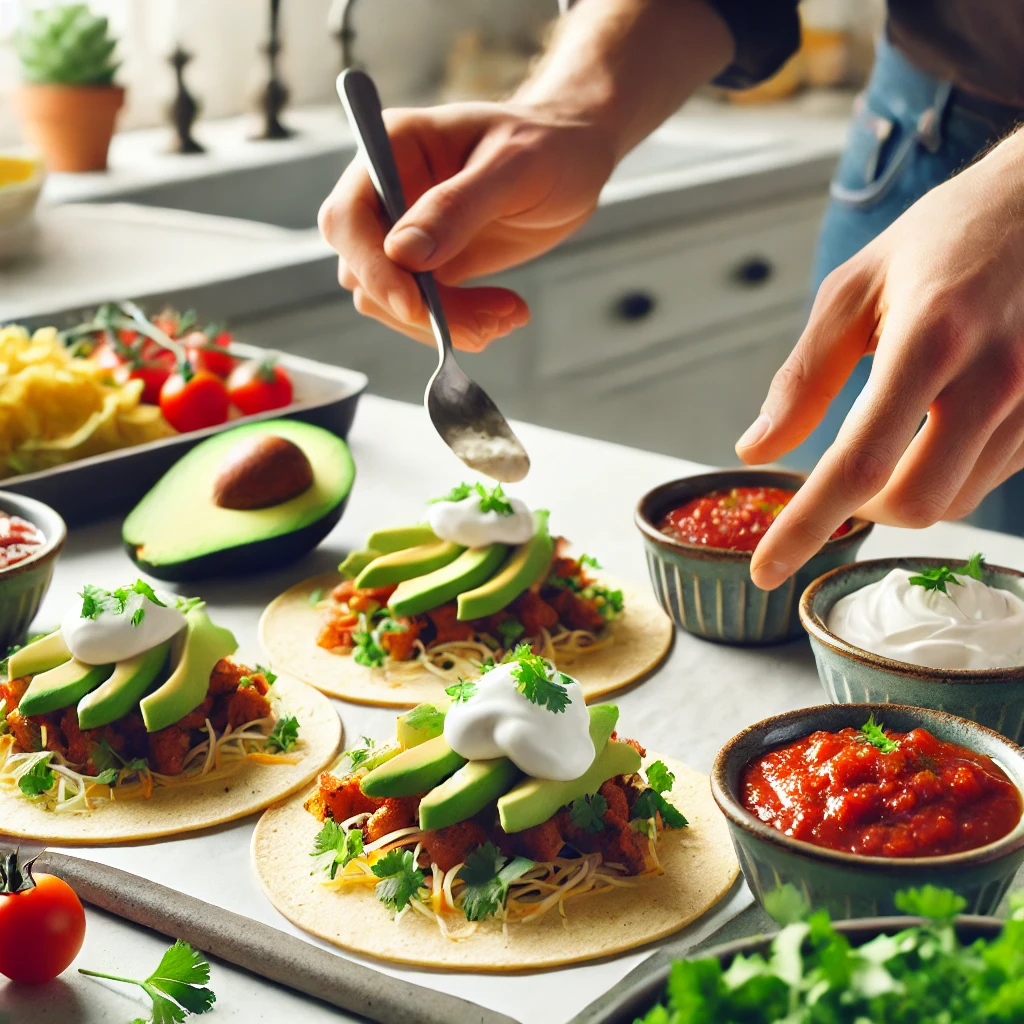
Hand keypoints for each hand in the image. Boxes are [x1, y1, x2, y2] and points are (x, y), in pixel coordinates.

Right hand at [318, 102, 616, 350]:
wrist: (575, 160)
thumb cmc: (548, 145)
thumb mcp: (514, 166)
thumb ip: (457, 206)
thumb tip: (401, 253)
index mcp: (392, 148)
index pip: (347, 218)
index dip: (371, 267)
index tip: (414, 305)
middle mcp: (387, 193)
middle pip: (362, 271)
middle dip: (419, 308)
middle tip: (487, 325)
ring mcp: (405, 234)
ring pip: (392, 302)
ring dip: (445, 324)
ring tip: (507, 316)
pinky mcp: (430, 267)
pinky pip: (424, 312)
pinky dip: (461, 325)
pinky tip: (507, 313)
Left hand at [736, 130, 1023, 589]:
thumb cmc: (945, 237)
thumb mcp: (855, 290)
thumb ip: (804, 377)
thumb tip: (757, 452)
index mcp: (930, 337)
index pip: (858, 462)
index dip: (806, 526)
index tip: (766, 570)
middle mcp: (997, 374)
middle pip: (919, 502)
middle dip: (866, 510)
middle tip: (844, 481)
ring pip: (961, 499)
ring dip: (910, 489)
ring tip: (900, 431)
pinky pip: (997, 475)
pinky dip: (955, 470)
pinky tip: (947, 421)